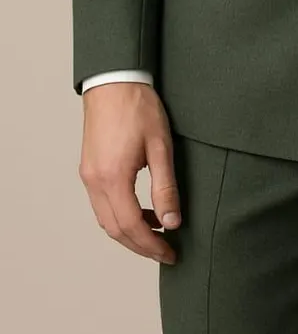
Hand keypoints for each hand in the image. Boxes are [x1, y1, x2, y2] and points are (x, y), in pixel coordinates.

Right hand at [78, 82, 180, 264]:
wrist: (114, 80)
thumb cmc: (139, 107)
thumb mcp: (161, 146)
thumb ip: (166, 187)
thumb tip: (173, 221)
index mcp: (113, 178)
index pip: (131, 226)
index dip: (151, 245)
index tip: (170, 253)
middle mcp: (95, 181)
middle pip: (115, 229)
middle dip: (140, 245)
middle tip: (165, 251)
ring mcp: (88, 175)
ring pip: (106, 219)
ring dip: (129, 231)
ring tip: (157, 230)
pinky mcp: (89, 168)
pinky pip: (101, 204)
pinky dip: (120, 214)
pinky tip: (141, 209)